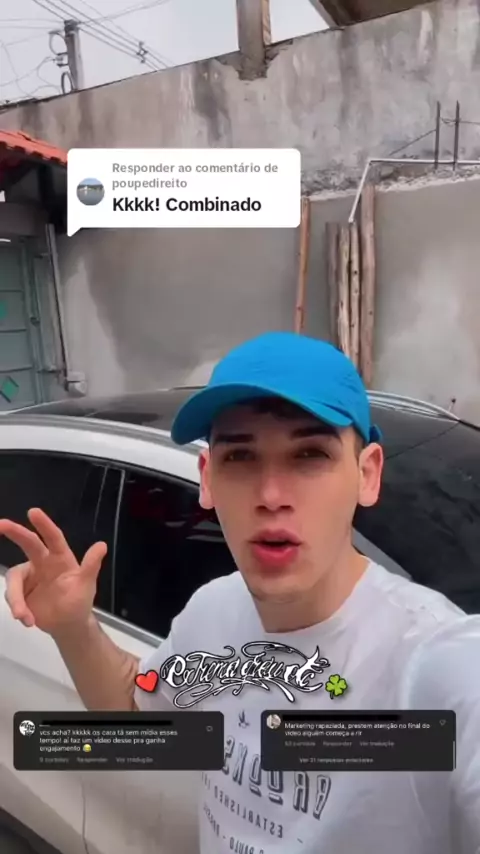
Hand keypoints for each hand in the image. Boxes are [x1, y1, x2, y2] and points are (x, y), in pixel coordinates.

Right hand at [1, 508, 106, 634]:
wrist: (68, 625)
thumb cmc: (79, 600)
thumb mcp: (86, 585)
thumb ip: (91, 566)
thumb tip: (102, 545)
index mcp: (60, 558)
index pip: (53, 537)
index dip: (44, 524)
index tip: (33, 511)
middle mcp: (42, 562)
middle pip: (28, 544)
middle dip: (14, 532)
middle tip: (0, 524)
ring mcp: (29, 577)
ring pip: (14, 579)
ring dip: (16, 598)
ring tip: (23, 616)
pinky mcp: (20, 592)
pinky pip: (13, 596)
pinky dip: (18, 609)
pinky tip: (28, 621)